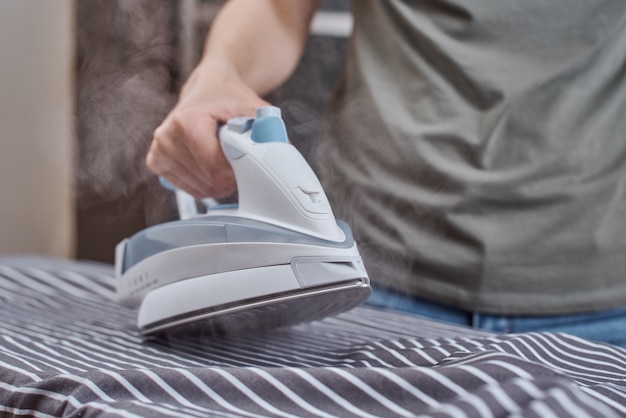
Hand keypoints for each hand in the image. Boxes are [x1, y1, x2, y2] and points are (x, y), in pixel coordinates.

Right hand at [146, 59, 268, 198]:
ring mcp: (159, 149)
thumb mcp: (254, 110)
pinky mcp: (156, 161)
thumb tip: (279, 155)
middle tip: (237, 158)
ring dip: (219, 182)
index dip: (238, 172)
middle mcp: (167, 135)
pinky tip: (210, 165)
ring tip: (223, 158)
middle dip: (230, 177)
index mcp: (187, 121)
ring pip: (200, 189)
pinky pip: (189, 189)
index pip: (216, 169)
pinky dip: (205, 184)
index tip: (247, 161)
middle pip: (208, 181)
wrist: (210, 88)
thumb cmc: (230, 99)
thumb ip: (267, 133)